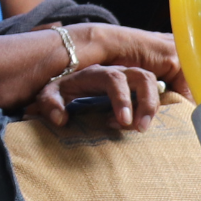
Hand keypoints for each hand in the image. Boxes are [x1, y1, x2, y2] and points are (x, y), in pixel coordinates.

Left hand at [25, 64, 164, 130]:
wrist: (65, 84)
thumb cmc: (60, 91)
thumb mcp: (49, 95)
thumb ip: (50, 104)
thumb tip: (60, 119)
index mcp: (95, 73)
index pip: (115, 79)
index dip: (122, 99)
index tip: (123, 121)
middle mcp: (116, 72)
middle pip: (142, 77)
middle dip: (146, 102)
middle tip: (140, 128)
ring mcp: (127, 79)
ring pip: (151, 83)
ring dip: (152, 106)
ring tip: (142, 129)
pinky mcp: (134, 89)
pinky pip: (152, 93)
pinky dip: (150, 108)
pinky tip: (137, 125)